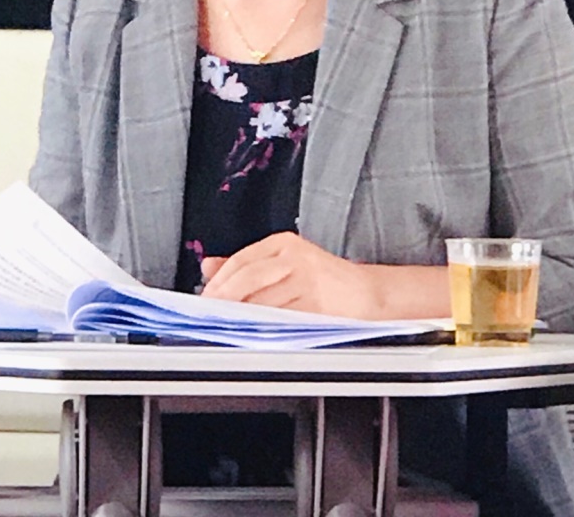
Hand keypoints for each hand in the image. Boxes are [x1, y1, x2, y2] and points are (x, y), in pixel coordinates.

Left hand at [201, 233, 450, 320]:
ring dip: (243, 315)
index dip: (220, 281)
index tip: (206, 297)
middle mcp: (294, 256)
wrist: (367, 293)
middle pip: (249, 277)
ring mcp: (307, 278)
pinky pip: (282, 317)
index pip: (241, 260)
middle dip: (226, 298)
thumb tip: (208, 266)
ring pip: (264, 300)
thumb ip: (247, 264)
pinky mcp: (317, 302)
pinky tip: (256, 331)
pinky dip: (266, 326)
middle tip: (212, 313)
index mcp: (283, 243)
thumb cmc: (323, 280)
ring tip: (230, 324)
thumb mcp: (285, 262)